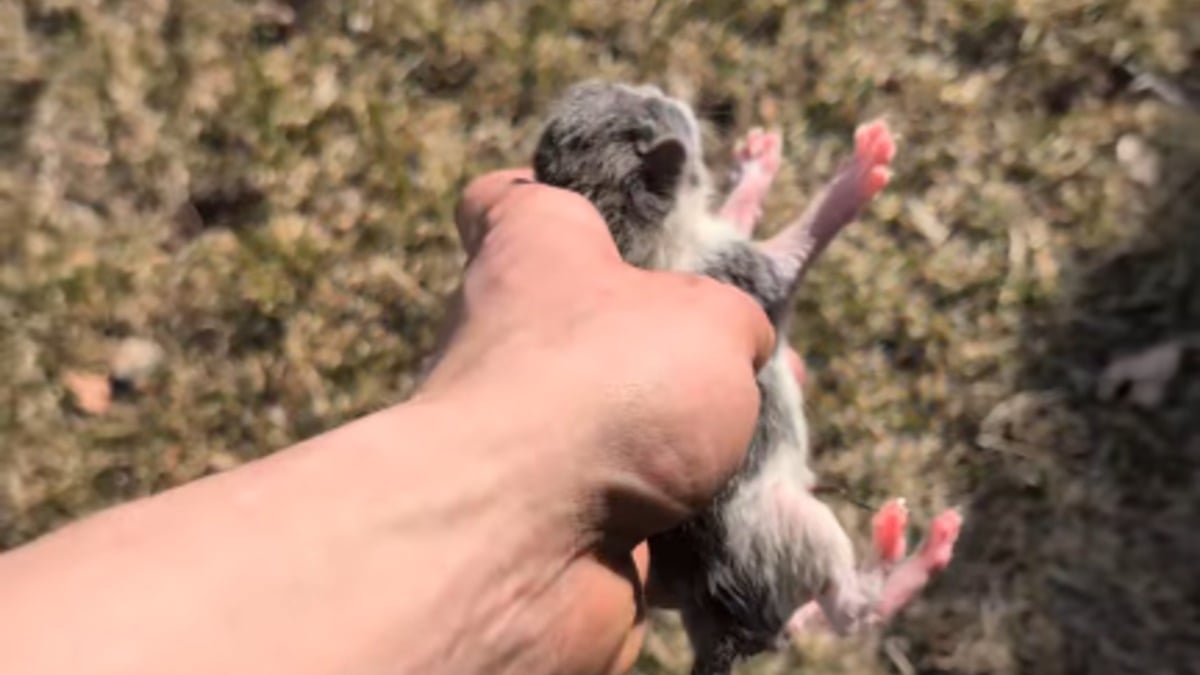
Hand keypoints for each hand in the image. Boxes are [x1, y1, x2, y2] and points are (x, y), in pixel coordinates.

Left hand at [416, 169, 774, 673]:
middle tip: (759, 363)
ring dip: (698, 441)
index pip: (513, 199)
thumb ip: (736, 318)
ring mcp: (528, 432)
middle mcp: (514, 336)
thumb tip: (738, 347)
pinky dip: (683, 514)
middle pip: (602, 322)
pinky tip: (742, 510)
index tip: (617, 220)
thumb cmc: (611, 383)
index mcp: (534, 251)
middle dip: (687, 348)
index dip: (559, 198)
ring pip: (628, 423)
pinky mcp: (551, 516)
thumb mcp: (712, 316)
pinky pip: (633, 504)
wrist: (524, 538)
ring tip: (769, 443)